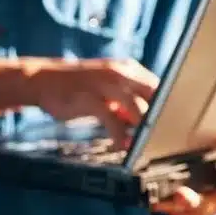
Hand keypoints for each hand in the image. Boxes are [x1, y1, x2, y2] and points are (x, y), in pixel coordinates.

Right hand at [26, 58, 157, 146]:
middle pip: (155, 95)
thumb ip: (126, 104)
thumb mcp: (105, 91)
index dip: (169, 106)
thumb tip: (144, 123)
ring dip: (144, 129)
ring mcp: (105, 85)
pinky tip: (121, 145)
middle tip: (166, 138)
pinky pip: (113, 120)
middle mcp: (120, 73)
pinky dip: (119, 135)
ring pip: (137, 108)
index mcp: (128, 69)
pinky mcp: (90, 99)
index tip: (174, 125)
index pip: (160, 86)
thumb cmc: (76, 88)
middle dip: (161, 118)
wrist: (41, 80)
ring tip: (146, 145)